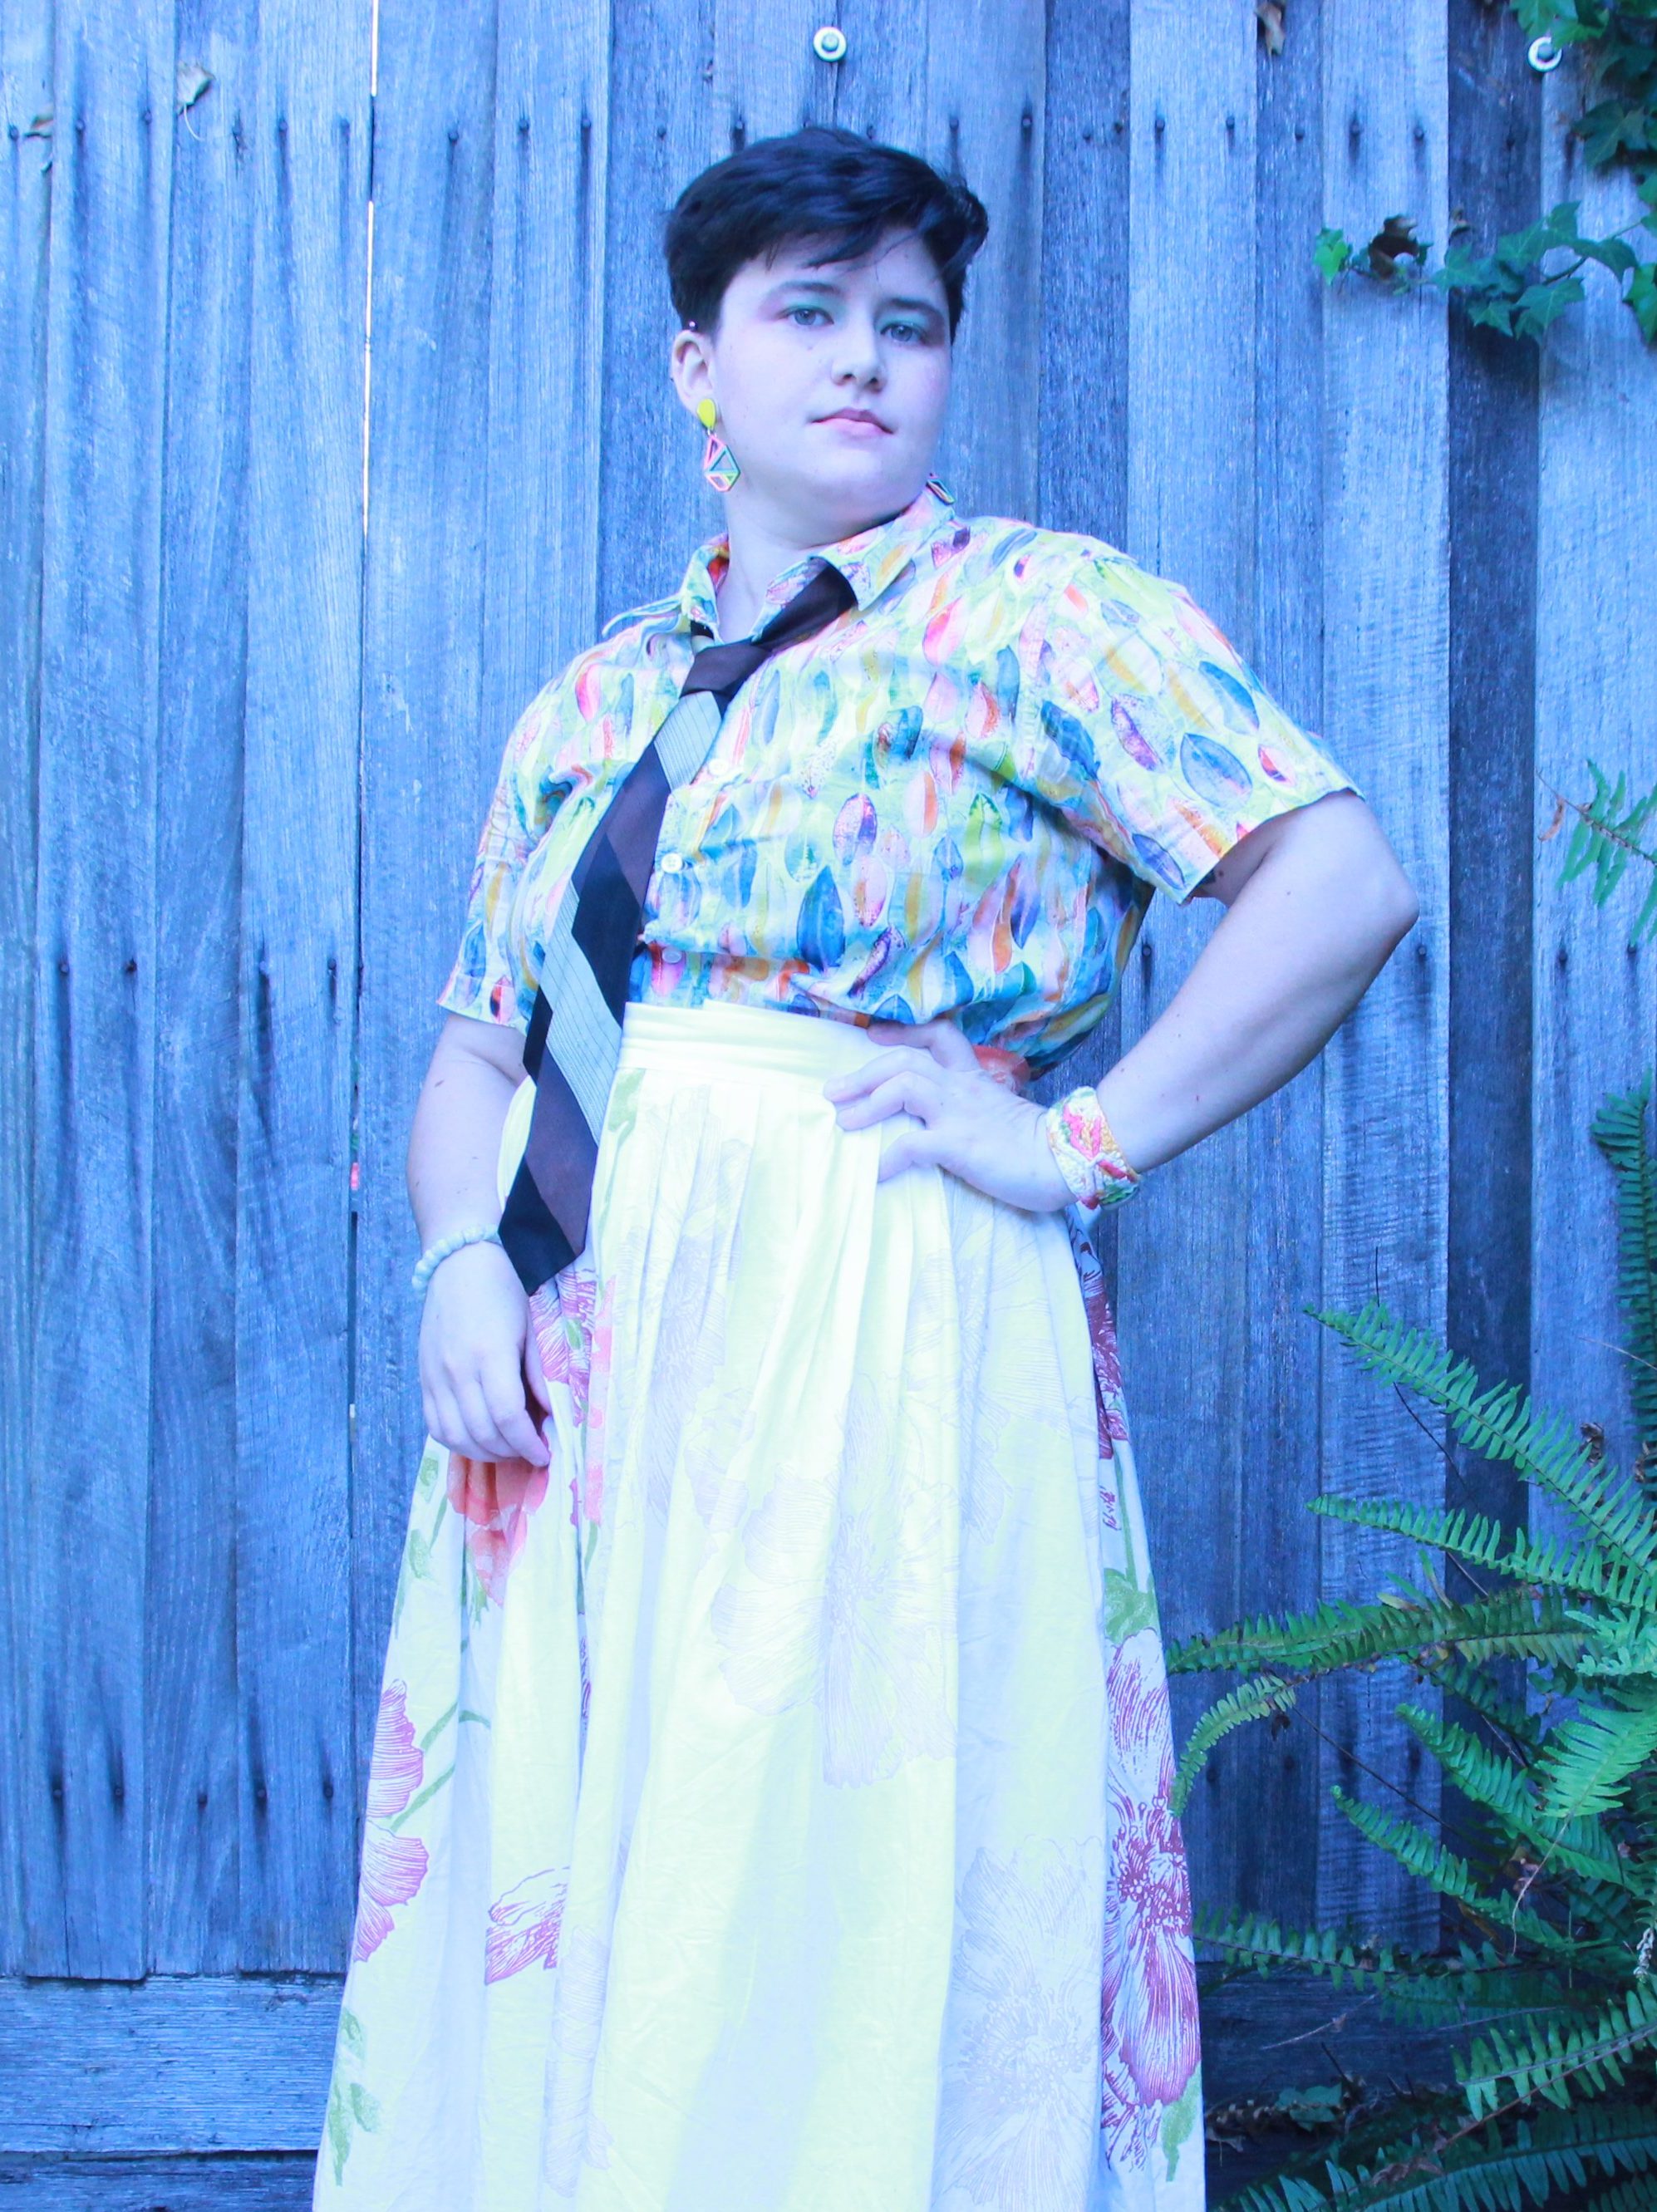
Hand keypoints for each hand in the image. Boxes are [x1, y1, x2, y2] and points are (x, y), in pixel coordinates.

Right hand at [418, 1239, 551, 1464]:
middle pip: (482, 1432)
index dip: (528, 1443)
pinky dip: (458, 1440)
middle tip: (531, 1452)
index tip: (545, 1454)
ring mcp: (435, 1375)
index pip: (508, 1417)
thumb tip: (551, 1413)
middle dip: (511, 1452)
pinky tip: (479, 1438)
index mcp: (489, 1353)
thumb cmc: (505, 1286)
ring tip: (508, 1449)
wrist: (461, 1259)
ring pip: (455, 1435)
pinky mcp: (423, 1376)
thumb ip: (540, 1371)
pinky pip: (435, 1424)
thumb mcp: (533, 1323)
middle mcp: (457, 1369)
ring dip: (484, 1452)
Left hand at [822, 1016, 1074, 1212]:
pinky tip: (875, 1172)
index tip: (873, 1037)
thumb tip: (939, 1121)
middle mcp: (961, 1088)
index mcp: (972, 1079)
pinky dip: (887, 1158)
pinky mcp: (958, 1143)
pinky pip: (912, 1145)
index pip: (938, 1037)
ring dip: (867, 1102)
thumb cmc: (1036, 1145)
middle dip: (864, 1073)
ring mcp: (958, 1113)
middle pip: (905, 1061)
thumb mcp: (1000, 1113)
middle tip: (834, 1091)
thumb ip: (972, 1108)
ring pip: (903, 1086)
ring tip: (843, 1122)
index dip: (903, 1033)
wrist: (1065, 1161)